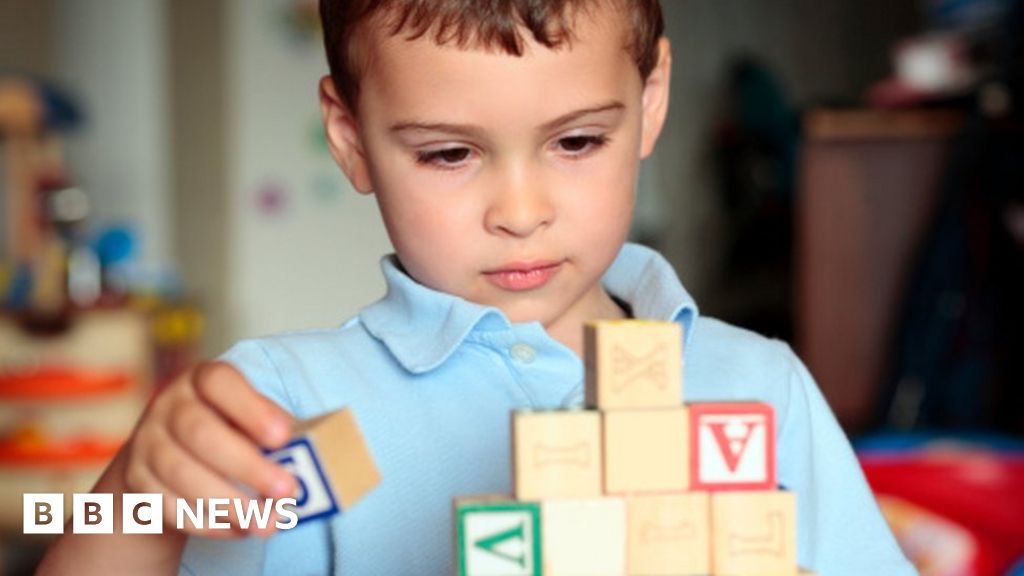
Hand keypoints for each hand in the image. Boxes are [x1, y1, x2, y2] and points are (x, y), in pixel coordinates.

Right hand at [122, 361, 296, 537]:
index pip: (219, 382)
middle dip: (247, 466)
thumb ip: (271, 430)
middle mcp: (168, 406)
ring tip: (267, 522)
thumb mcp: (249, 417)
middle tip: (285, 491)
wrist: (167, 454)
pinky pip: (168, 505)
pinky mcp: (137, 480)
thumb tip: (304, 457)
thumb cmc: (228, 430)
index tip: (283, 437)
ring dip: (229, 503)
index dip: (251, 409)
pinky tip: (240, 529)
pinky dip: (208, 522)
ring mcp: (147, 442)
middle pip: (200, 432)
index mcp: (202, 380)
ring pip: (181, 474)